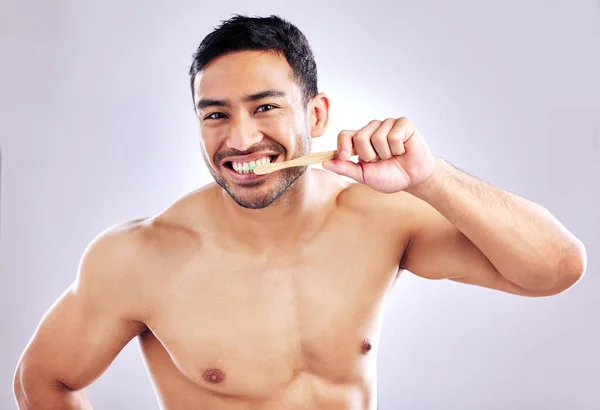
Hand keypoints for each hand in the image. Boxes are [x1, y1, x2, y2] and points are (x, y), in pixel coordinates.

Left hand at [322, 117, 436, 193]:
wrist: (413, 179)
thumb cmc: (389, 176)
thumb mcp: (364, 176)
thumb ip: (345, 168)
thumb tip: (324, 162)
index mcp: (360, 140)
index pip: (344, 135)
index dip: (342, 146)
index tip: (344, 157)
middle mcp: (372, 129)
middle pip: (360, 137)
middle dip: (369, 156)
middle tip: (380, 160)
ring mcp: (387, 124)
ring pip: (377, 137)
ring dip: (386, 154)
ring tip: (393, 156)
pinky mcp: (403, 123)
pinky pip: (393, 135)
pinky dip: (398, 148)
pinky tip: (403, 150)